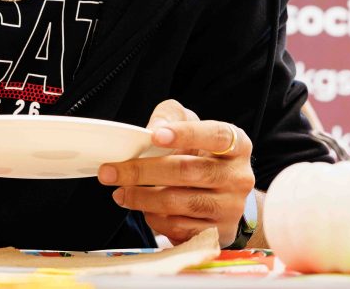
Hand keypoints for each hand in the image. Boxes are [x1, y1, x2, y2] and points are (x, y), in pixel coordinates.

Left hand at [98, 99, 254, 246]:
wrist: (225, 195)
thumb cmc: (204, 154)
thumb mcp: (192, 126)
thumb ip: (172, 116)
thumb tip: (155, 126)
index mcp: (237, 144)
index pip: (215, 135)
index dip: (186, 134)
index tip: (155, 136)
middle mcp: (238, 176)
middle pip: (188, 171)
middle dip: (143, 171)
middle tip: (111, 172)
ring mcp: (230, 207)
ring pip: (180, 203)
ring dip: (143, 198)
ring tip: (121, 192)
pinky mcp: (219, 232)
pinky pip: (180, 228)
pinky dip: (156, 219)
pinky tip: (144, 209)